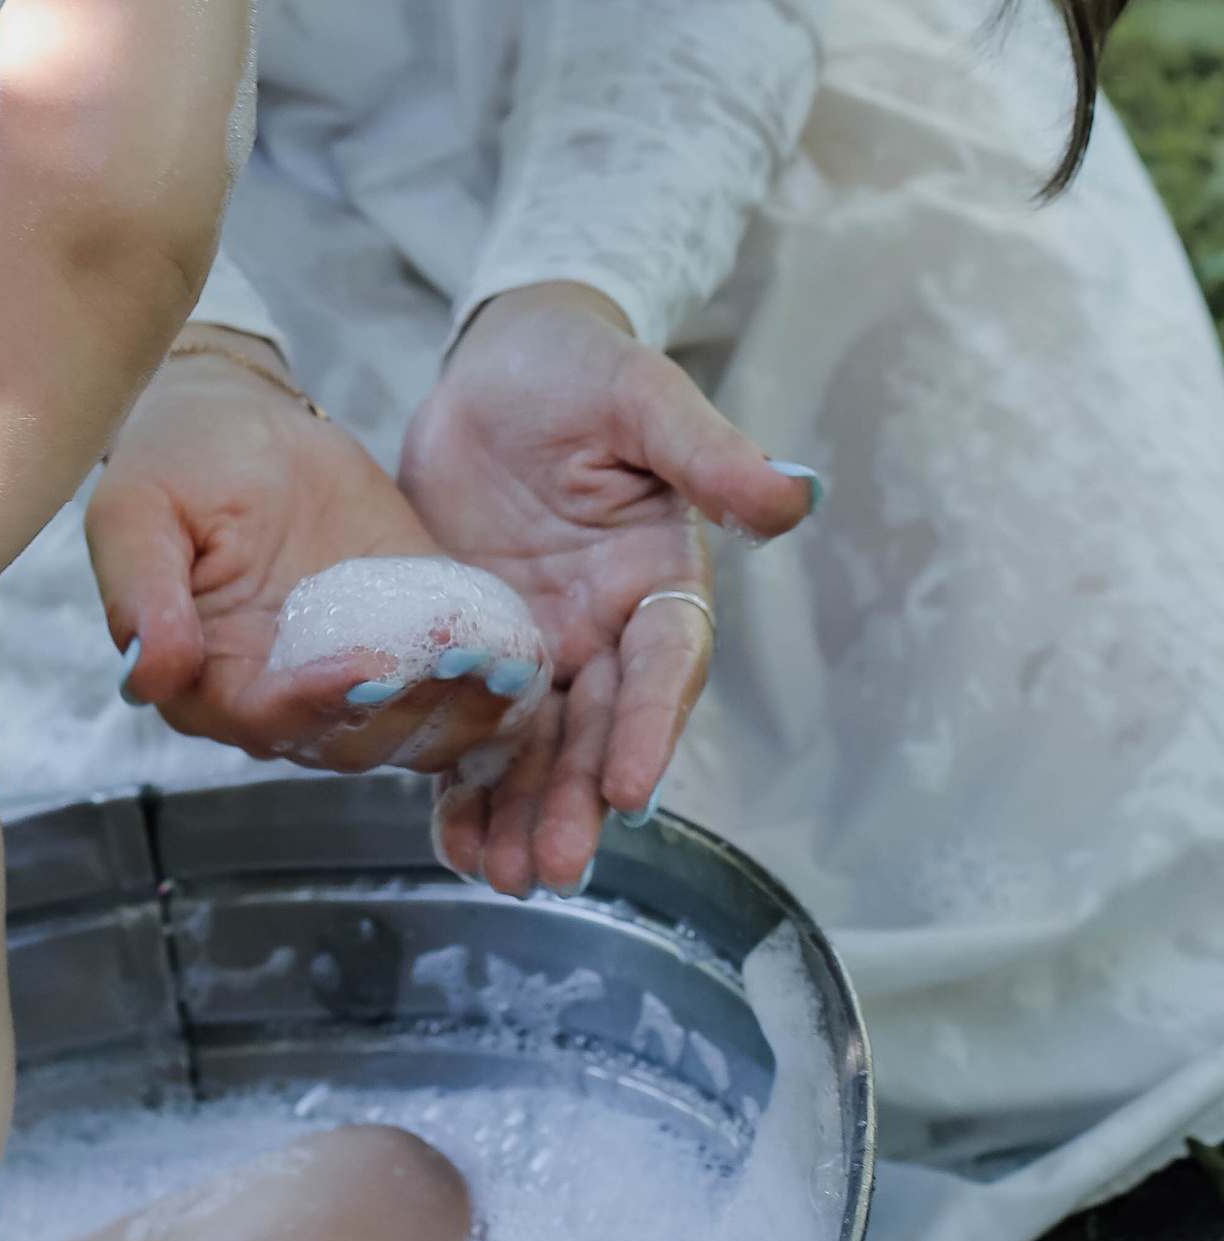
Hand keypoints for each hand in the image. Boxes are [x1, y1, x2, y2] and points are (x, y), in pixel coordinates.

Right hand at [85, 351, 528, 776]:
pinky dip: (491, 683)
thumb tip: (148, 672)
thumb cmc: (175, 464)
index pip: (264, 718)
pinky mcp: (414, 641)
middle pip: (350, 739)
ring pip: (413, 727)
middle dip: (404, 709)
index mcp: (210, 683)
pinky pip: (456, 685)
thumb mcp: (138, 510)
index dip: (312, 702)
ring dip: (459, 708)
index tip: (362, 666)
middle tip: (450, 664)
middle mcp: (288, 698)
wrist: (242, 422)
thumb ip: (141, 590)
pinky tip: (519, 656)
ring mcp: (357, 675)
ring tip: (494, 663)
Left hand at [397, 283, 810, 896]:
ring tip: (501, 877)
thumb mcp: (642, 394)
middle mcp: (608, 628)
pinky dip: (461, 788)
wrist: (495, 364)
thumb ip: (705, 449)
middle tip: (555, 866)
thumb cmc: (579, 367)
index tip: (632, 787)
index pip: (664, 663)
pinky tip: (448, 841)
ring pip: (541, 749)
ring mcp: (541, 645)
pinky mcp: (474, 649)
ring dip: (525, 813)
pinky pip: (472, 729)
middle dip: (580, 800)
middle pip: (602, 729)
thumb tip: (793, 494)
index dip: (650, 726)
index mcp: (659, 578)